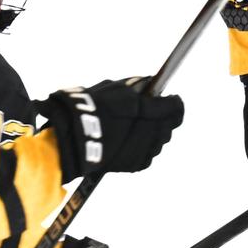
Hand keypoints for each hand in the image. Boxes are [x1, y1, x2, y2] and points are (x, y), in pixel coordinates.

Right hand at [41, 79, 183, 174]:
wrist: (72, 139)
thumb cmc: (90, 110)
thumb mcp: (114, 89)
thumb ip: (136, 87)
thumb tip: (149, 83)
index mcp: (146, 111)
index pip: (175, 108)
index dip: (173, 103)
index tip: (170, 99)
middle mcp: (150, 133)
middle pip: (169, 126)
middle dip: (163, 118)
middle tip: (151, 112)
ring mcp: (145, 150)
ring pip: (160, 140)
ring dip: (153, 133)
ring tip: (136, 127)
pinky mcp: (138, 164)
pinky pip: (149, 153)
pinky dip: (143, 146)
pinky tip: (129, 140)